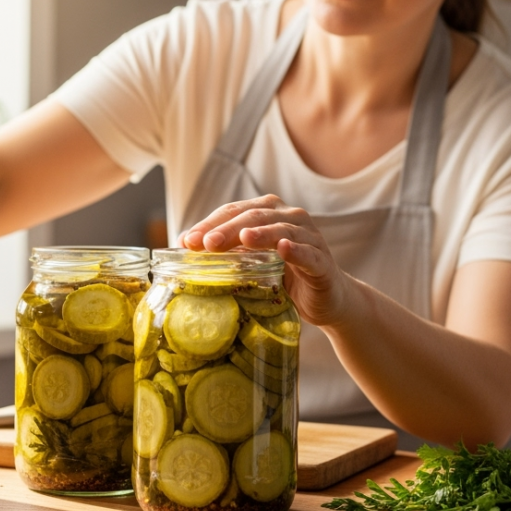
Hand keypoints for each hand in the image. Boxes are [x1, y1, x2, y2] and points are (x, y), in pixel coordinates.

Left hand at [178, 194, 351, 326]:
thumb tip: (184, 244)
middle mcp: (290, 218)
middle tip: (206, 243)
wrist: (326, 299)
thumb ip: (227, 251)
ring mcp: (309, 237)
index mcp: (269, 213)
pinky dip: (297, 250)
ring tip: (243, 239)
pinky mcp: (323, 261)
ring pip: (282, 230)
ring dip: (261, 234)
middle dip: (228, 229)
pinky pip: (309, 253)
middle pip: (254, 217)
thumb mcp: (251, 262)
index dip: (210, 223)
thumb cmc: (284, 277)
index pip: (234, 211)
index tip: (187, 241)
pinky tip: (284, 249)